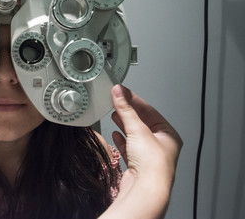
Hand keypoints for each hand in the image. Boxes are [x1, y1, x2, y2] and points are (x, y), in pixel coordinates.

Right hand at [100, 84, 182, 218]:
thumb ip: (126, 110)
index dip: (135, 100)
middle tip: (116, 100)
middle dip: (128, 112)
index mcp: (169, 135)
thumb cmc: (152, 164)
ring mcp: (149, 156)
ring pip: (135, 135)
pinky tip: (115, 134)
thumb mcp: (138, 129)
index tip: (122, 92)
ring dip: (124, 124)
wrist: (145, 190)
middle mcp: (161, 145)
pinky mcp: (137, 165)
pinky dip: (122, 139)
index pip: (150, 111)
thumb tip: (119, 92)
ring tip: (114, 113)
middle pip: (142, 122)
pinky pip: (129, 148)